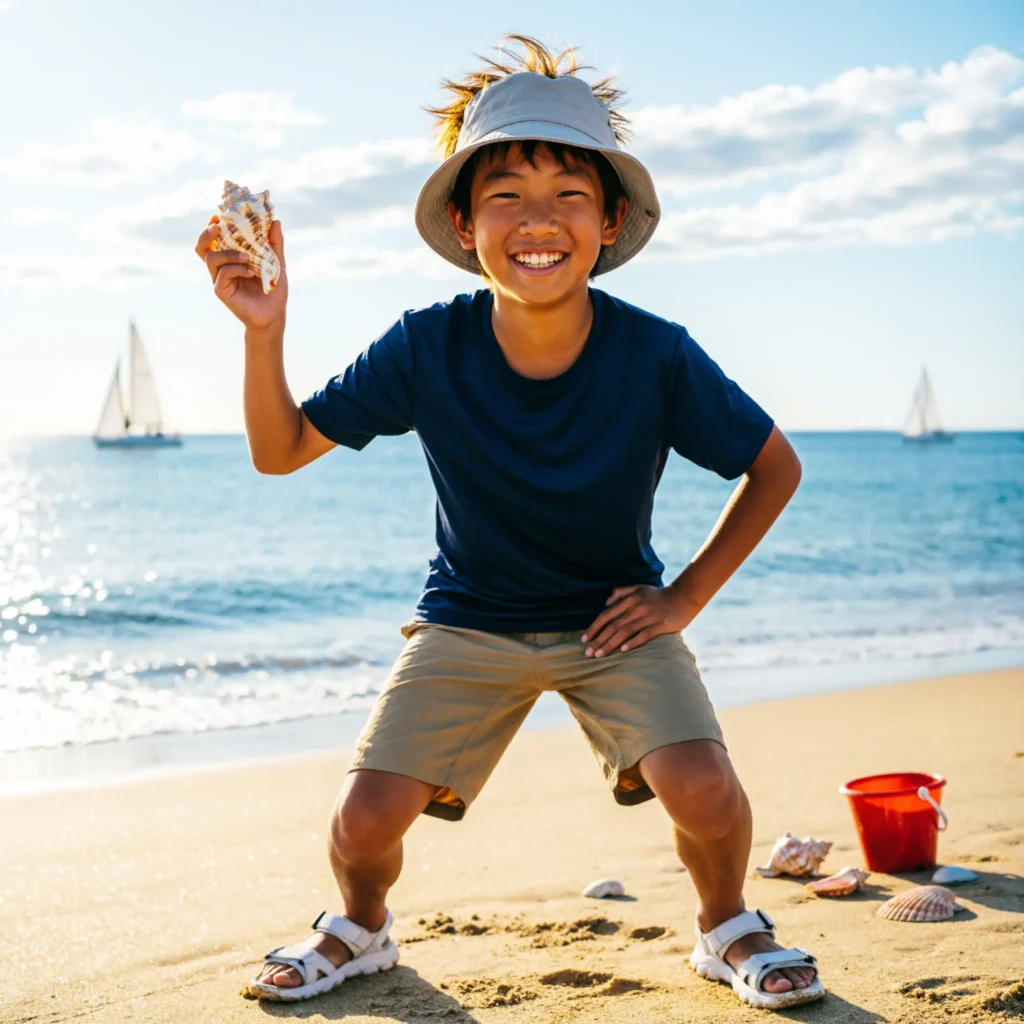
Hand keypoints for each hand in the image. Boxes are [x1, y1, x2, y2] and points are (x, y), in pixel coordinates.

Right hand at [194, 217, 287, 331]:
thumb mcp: (276, 262)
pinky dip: (236, 268)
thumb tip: (275, 221)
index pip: (214, 239)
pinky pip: (223, 274)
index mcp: (230, 258)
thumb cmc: (272, 288)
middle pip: (202, 247)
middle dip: (207, 234)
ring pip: (211, 258)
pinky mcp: (221, 291)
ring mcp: (219, 279)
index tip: (219, 215)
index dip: (213, 226)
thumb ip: (275, 243)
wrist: (274, 315)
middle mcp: (221, 267)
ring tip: (247, 256)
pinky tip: (251, 272)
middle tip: (217, 226)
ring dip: (228, 252)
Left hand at [581, 584, 698, 656]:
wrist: (684, 596)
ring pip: (625, 632)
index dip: (594, 627)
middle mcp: (636, 607)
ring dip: (610, 644)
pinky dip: (633, 642)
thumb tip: (606, 602)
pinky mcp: (661, 624)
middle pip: (613, 626)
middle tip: (588, 653)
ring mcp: (649, 616)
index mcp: (629, 599)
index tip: (584, 639)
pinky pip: (644, 634)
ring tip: (599, 655)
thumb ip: (621, 592)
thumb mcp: (639, 588)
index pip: (606, 615)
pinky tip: (623, 651)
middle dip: (598, 640)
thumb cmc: (658, 595)